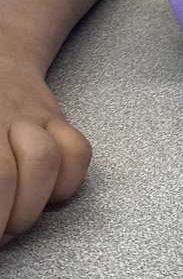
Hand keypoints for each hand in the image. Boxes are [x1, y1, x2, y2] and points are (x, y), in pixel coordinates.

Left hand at [0, 63, 90, 245]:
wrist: (1, 53)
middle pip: (3, 177)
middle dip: (0, 221)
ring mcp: (33, 117)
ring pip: (44, 161)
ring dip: (29, 207)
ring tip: (13, 225)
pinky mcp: (60, 120)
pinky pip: (78, 153)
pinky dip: (66, 184)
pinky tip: (45, 197)